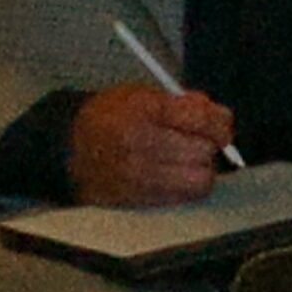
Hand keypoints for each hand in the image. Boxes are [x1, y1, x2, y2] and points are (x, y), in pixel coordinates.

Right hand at [68, 82, 234, 205]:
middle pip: (202, 151)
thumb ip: (184, 102)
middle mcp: (140, 143)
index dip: (219, 123)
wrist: (69, 148)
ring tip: (187, 160)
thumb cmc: (107, 117)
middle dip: (208, 146)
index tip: (222, 126)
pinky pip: (182, 196)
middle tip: (200, 141)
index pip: (200, 118)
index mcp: (143, 109)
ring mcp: (139, 174)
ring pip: (198, 179)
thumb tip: (220, 117)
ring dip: (201, 169)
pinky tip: (175, 175)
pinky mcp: (139, 198)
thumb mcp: (142, 94)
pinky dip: (186, 186)